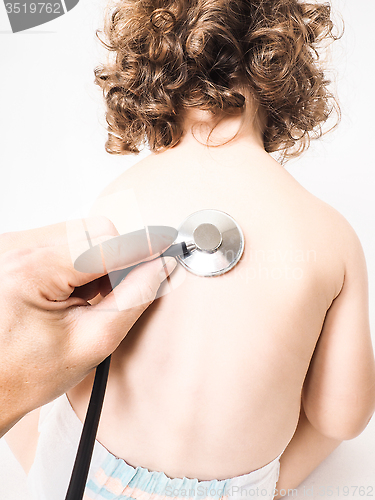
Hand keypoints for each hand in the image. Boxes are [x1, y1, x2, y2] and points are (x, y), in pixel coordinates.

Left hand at [0, 216, 176, 436]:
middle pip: (95, 230)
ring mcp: (13, 246)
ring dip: (100, 260)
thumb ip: (133, 299)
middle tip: (113, 296)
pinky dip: (81, 261)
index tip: (169, 245)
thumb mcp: (92, 342)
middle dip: (118, 258)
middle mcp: (17, 248)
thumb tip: (160, 267)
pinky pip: (65, 239)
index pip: (106, 243)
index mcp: (31, 270)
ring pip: (82, 232)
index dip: (144, 245)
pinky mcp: (15, 249)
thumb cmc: (28, 373)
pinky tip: (73, 290)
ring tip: (87, 298)